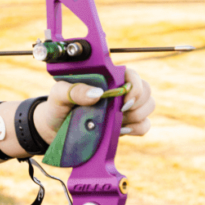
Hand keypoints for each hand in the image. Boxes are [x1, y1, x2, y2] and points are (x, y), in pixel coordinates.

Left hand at [34, 68, 154, 144]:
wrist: (55, 130)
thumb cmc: (57, 106)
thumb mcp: (59, 95)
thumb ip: (74, 91)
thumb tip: (97, 93)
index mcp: (106, 78)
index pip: (131, 74)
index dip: (134, 86)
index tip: (123, 99)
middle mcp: (120, 91)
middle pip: (145, 90)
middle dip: (136, 102)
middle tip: (119, 111)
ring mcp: (125, 108)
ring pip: (148, 106)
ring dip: (136, 116)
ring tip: (115, 121)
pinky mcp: (126, 124)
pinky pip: (144, 125)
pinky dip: (137, 129)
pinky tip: (120, 130)